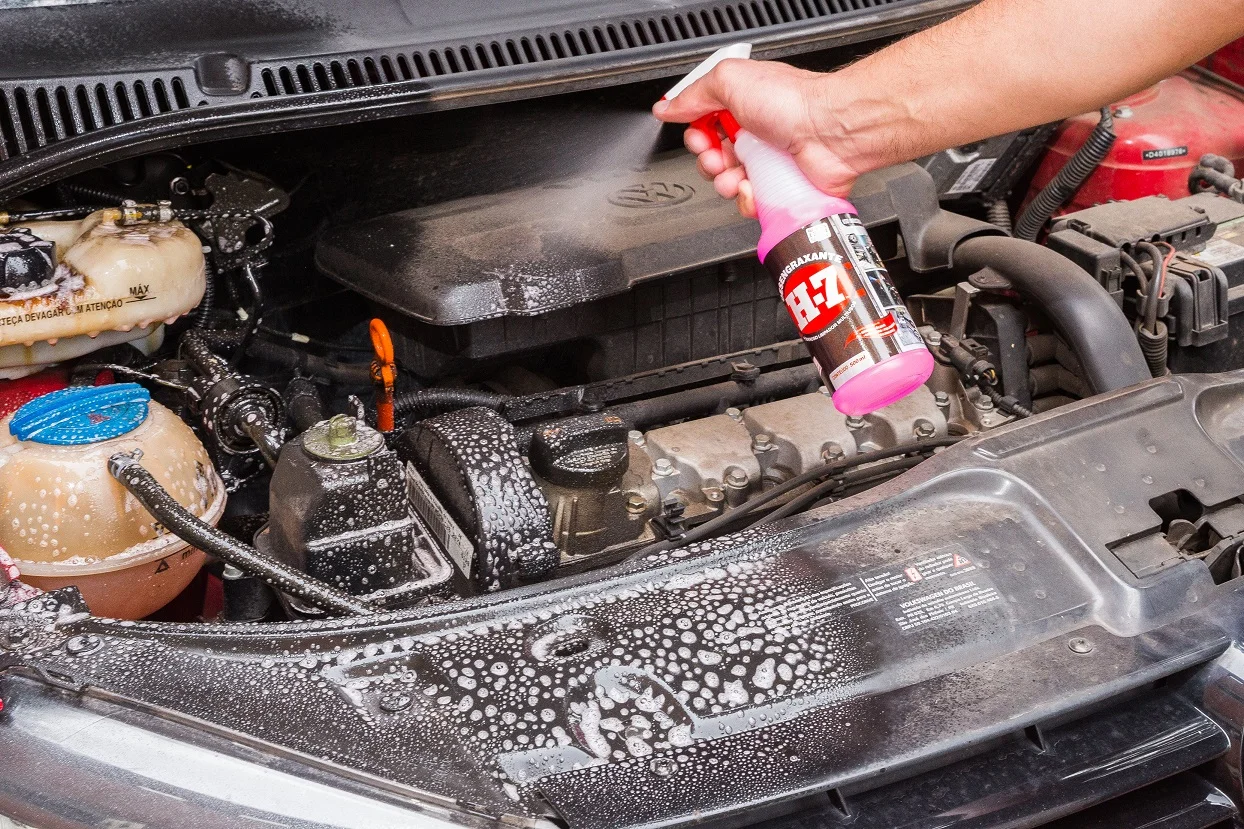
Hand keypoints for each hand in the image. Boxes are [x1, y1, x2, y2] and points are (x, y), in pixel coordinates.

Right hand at [653, 59, 863, 216]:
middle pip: (713, 158)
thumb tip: (666, 106)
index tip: (699, 134)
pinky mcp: (779, 188)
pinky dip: (747, 201)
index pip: (703, 125)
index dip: (695, 134)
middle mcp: (755, 133)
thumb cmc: (793, 102)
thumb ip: (693, 94)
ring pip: (729, 185)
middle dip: (708, 162)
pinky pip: (751, 204)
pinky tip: (754, 188)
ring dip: (725, 183)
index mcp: (742, 105)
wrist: (832, 131)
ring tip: (736, 175)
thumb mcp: (730, 80)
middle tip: (718, 157)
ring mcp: (767, 162)